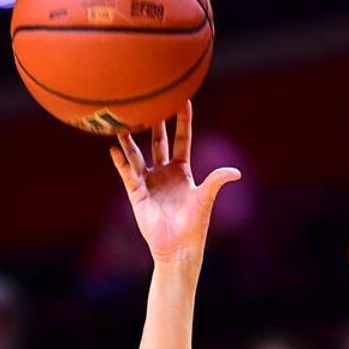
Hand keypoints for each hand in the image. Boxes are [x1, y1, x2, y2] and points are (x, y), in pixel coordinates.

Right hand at [108, 102, 241, 263]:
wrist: (177, 247)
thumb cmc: (194, 225)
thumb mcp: (205, 199)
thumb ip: (216, 181)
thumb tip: (236, 172)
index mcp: (183, 171)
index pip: (183, 139)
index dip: (183, 121)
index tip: (183, 100)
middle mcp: (164, 173)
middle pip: (158, 142)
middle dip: (155, 123)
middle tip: (151, 102)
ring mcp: (149, 182)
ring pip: (137, 156)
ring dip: (129, 141)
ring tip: (122, 123)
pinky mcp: (137, 194)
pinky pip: (127, 175)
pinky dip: (120, 162)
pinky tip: (113, 149)